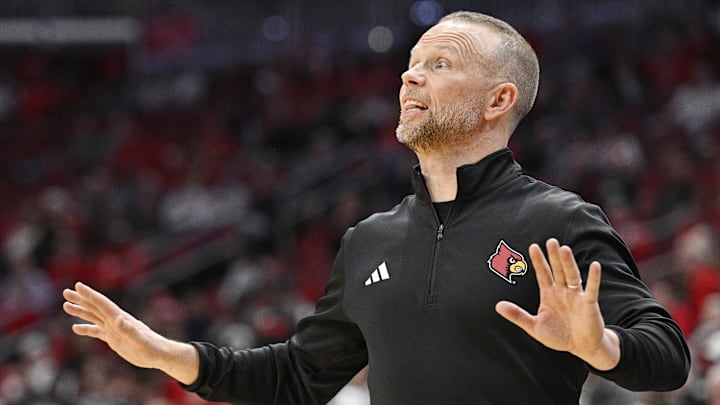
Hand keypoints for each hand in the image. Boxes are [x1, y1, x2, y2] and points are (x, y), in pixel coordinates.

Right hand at [63, 282, 199, 383]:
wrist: (159, 354)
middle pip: (95, 307)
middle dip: (80, 299)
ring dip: (81, 311)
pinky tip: (76, 328)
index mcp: (120, 318)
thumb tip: (118, 319)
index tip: (78, 285)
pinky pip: (97, 332)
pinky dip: (86, 328)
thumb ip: (129, 330)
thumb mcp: (140, 340)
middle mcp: (116, 321)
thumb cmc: (152, 347)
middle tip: (66, 292)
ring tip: (66, 306)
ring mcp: (114, 329)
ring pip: (94, 317)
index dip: (90, 294)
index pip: (102, 303)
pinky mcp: (115, 339)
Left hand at [495, 239, 619, 369]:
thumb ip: (517, 315)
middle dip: (554, 257)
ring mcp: (576, 296)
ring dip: (568, 263)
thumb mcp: (534, 327)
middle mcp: (562, 291)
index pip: (543, 274)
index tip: (533, 246)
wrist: (581, 347)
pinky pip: (591, 289)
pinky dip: (594, 278)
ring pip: (571, 276)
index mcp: (549, 294)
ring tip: (564, 249)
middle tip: (551, 241)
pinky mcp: (588, 304)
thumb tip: (497, 306)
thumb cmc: (558, 336)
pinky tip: (595, 266)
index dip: (538, 261)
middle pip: (557, 270)